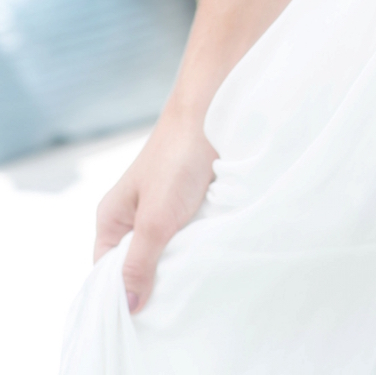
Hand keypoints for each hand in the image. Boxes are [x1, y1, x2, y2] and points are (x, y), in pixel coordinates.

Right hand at [94, 108, 216, 315]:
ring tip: (188, 283)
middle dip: (151, 283)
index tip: (143, 320)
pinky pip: (183, 237)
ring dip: (175, 265)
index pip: (106, 272)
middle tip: (170, 307)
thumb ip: (140, 261)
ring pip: (162, 252)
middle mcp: (131, 216)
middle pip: (135, 265)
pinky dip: (192, 248)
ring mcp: (159, 210)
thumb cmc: (178, 160)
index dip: (121, 296)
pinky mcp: (185, 204)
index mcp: (112, 218)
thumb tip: (128, 306)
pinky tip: (202, 259)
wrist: (212, 114)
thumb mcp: (156, 219)